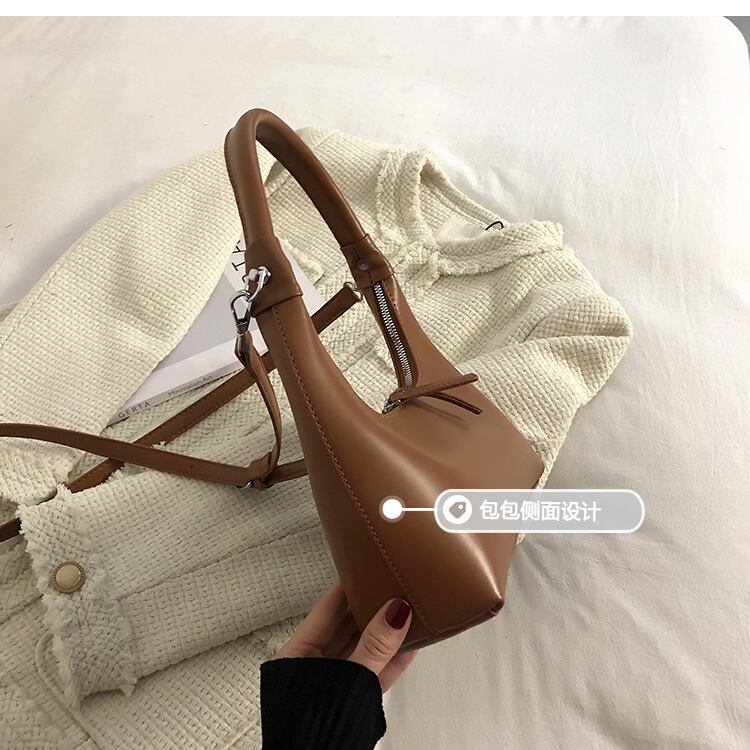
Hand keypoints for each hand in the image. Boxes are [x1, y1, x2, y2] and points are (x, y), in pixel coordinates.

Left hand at [275, 579, 416, 690]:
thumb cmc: (311, 731)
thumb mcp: (347, 680)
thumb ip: (373, 648)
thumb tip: (394, 612)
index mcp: (297, 656)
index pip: (326, 609)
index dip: (346, 586)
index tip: (363, 565)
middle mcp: (314, 667)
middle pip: (347, 627)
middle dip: (371, 607)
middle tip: (393, 584)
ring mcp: (335, 684)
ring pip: (364, 649)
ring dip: (386, 633)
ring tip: (408, 610)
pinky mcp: (353, 701)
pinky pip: (375, 673)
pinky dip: (393, 660)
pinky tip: (411, 644)